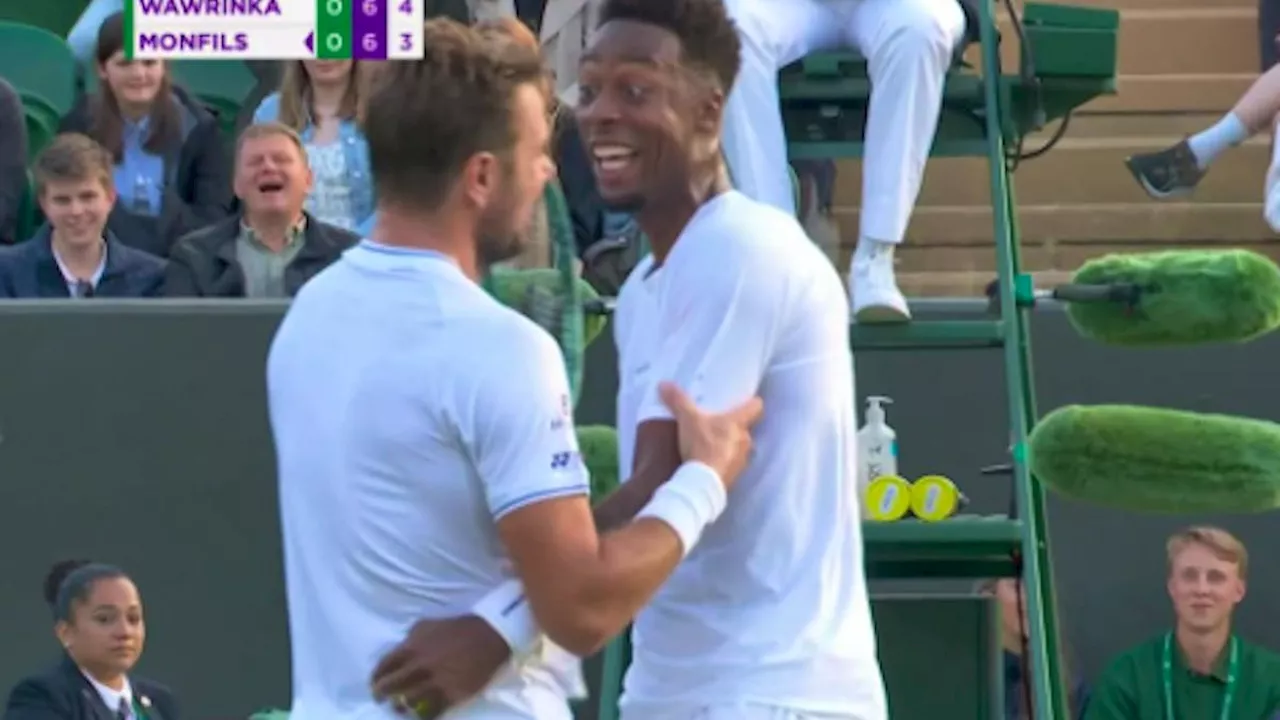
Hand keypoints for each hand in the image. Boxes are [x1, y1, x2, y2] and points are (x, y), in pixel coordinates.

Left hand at [370, 615, 511, 717]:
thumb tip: (397, 651)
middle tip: (380, 698)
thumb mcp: (426, 625)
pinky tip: (422, 715)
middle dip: (381, 694)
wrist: (488, 636)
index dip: (375, 677)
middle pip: (391, 687)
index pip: (384, 666)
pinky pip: (432, 712)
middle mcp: (420, 666)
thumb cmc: (455, 629)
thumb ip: (409, 639)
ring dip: (401, 706)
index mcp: (412, 647)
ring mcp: (436, 682)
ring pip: (409, 702)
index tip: (374, 683)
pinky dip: (424, 716)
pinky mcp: (452, 695)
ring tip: (400, 707)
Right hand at [658, 381, 762, 488]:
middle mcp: (745, 440)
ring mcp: (742, 460)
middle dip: (733, 427)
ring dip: (728, 447)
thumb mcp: (687, 419)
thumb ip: (677, 400)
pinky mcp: (735, 476)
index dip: (752, 402)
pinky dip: (723, 463)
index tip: (745, 401)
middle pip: (745, 429)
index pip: (756, 407)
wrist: (704, 481)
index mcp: (738, 422)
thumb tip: (664, 383)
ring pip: (739, 448)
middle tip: (717, 424)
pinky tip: (709, 464)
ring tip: (711, 446)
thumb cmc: (702, 444)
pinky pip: (732, 465)